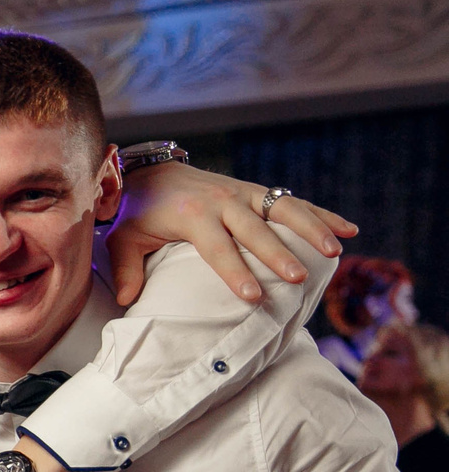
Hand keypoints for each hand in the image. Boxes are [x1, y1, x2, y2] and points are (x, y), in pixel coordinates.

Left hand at [108, 162, 356, 304]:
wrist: (151, 173)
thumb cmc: (138, 213)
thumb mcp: (124, 238)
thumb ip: (126, 268)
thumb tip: (128, 298)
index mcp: (192, 216)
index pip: (217, 249)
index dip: (235, 273)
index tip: (252, 296)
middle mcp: (222, 200)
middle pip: (255, 230)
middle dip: (278, 254)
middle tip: (297, 278)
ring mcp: (244, 193)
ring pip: (283, 209)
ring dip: (311, 229)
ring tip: (334, 251)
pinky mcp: (257, 191)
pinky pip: (293, 202)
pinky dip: (322, 214)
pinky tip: (348, 230)